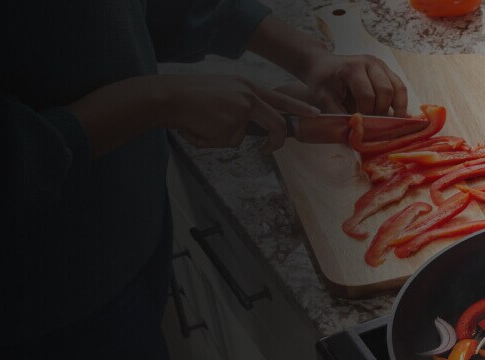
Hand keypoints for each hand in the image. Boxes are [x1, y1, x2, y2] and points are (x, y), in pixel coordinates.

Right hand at [101, 74, 320, 150]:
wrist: (170, 97)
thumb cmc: (189, 98)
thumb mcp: (222, 94)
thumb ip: (238, 108)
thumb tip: (242, 131)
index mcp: (246, 86)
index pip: (280, 98)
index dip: (299, 108)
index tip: (314, 115)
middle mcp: (249, 96)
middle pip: (276, 122)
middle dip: (276, 140)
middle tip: (267, 149)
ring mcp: (242, 110)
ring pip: (240, 137)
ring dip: (221, 138)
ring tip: (202, 125)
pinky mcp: (232, 124)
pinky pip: (227, 142)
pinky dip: (211, 140)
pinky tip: (198, 128)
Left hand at [293, 53, 407, 115]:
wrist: (323, 64)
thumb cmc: (322, 80)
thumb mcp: (323, 98)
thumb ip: (337, 115)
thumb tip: (353, 133)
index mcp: (353, 68)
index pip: (367, 95)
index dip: (366, 114)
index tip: (361, 126)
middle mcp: (370, 63)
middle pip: (386, 90)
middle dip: (382, 112)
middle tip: (374, 126)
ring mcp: (381, 65)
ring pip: (398, 88)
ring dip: (397, 108)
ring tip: (390, 124)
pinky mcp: (386, 70)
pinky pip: (400, 87)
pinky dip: (400, 102)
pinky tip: (395, 115)